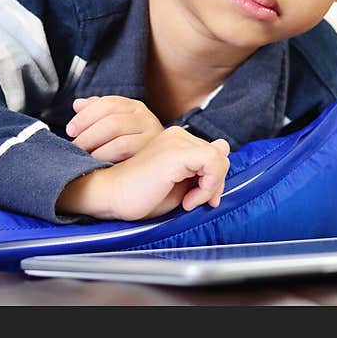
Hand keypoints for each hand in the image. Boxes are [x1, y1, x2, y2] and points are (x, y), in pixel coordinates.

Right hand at [56, 126, 231, 220]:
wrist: (111, 197)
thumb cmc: (140, 195)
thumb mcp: (180, 185)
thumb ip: (203, 169)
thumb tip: (224, 145)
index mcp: (176, 140)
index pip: (214, 155)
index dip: (213, 180)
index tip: (197, 199)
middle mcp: (178, 135)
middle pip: (219, 156)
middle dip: (214, 184)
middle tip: (193, 202)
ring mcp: (176, 141)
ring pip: (219, 158)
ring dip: (210, 187)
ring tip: (188, 201)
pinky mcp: (176, 152)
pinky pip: (212, 162)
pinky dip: (207, 186)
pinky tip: (187, 200)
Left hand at [66, 95, 163, 162]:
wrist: (160, 165)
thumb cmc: (130, 144)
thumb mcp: (114, 124)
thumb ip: (96, 112)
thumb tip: (77, 104)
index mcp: (134, 107)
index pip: (107, 103)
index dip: (85, 116)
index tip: (70, 130)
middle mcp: (146, 118)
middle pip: (112, 122)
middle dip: (88, 136)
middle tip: (76, 147)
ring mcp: (152, 137)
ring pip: (119, 141)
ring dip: (96, 150)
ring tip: (85, 157)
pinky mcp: (152, 156)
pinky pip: (125, 155)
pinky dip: (107, 158)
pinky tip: (98, 164)